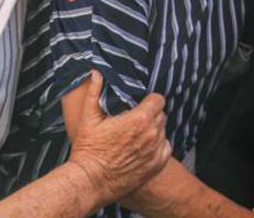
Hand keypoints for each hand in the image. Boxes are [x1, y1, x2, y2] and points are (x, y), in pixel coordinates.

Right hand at [67, 71, 170, 205]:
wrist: (89, 182)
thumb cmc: (87, 150)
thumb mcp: (88, 118)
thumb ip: (94, 92)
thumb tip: (96, 72)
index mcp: (139, 119)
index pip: (158, 99)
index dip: (149, 100)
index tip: (140, 105)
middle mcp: (151, 134)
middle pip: (161, 115)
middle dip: (150, 115)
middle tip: (134, 120)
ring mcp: (154, 151)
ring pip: (163, 132)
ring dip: (153, 131)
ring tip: (136, 136)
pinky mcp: (155, 166)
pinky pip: (166, 149)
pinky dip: (158, 147)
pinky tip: (143, 148)